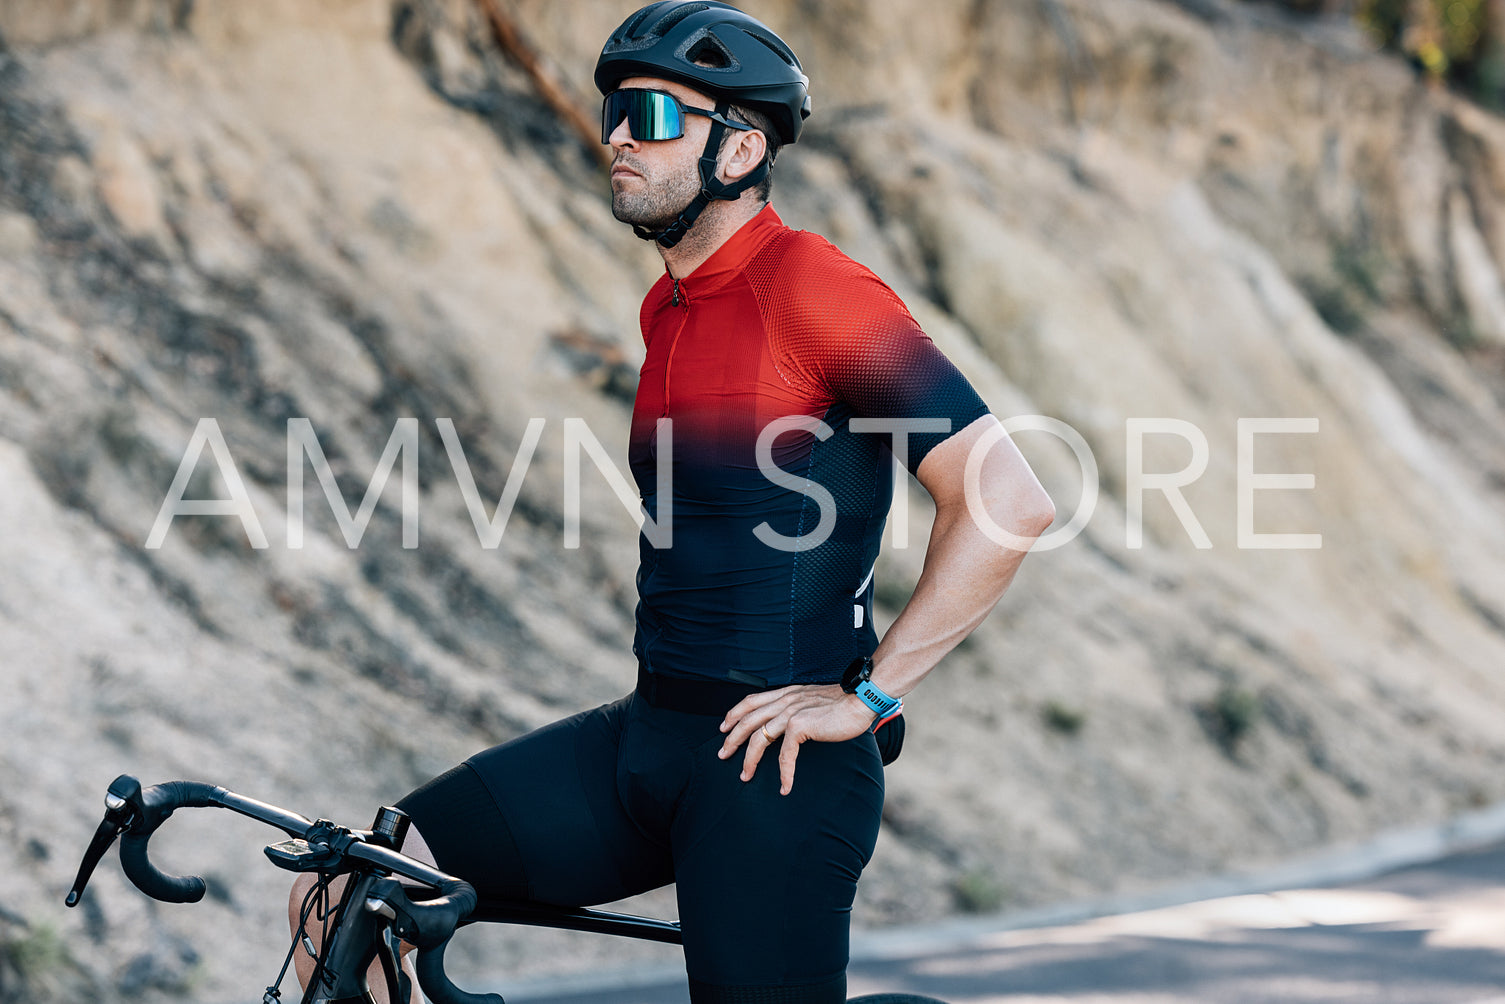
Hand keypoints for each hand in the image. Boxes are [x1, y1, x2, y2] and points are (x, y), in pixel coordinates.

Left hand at [717, 685, 875, 794]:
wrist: (862, 698)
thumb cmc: (845, 703)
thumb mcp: (814, 700)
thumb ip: (800, 707)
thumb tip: (792, 724)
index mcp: (787, 694)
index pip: (751, 701)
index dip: (734, 713)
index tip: (724, 726)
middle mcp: (785, 701)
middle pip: (748, 720)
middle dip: (732, 738)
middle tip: (722, 754)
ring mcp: (791, 712)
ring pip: (759, 738)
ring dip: (749, 759)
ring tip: (744, 775)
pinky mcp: (800, 726)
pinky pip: (785, 755)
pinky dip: (783, 773)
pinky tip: (784, 786)